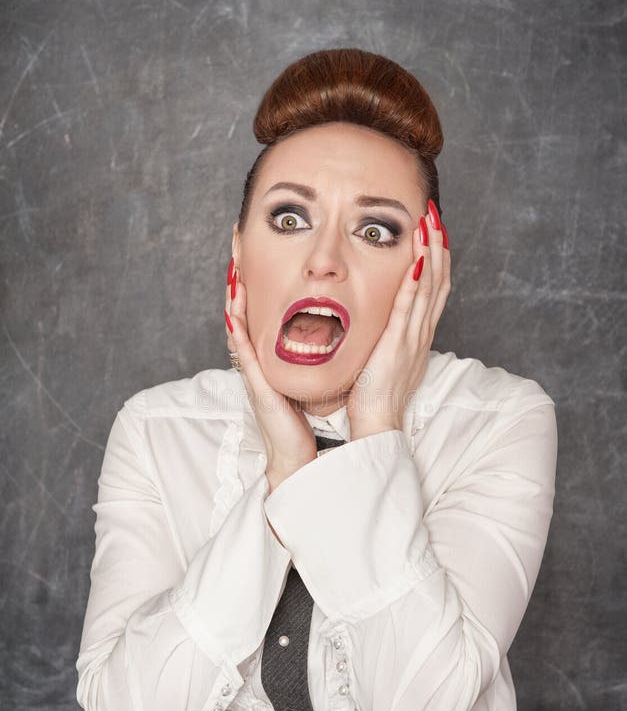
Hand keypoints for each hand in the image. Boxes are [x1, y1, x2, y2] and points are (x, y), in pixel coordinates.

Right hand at [224, 267, 317, 494]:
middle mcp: (258, 366)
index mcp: (269, 363)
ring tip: (233, 271)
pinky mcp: (258, 388)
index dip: (253, 289)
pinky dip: (238, 334)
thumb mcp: (304, 384)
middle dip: (238, 285)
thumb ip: (308, 362)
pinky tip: (234, 313)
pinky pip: (245, 356)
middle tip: (236, 252)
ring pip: (239, 330)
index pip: (258, 318)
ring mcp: (254, 376)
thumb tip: (322, 339)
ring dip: (233, 301)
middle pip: (242, 317)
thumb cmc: (301, 425)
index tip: (253, 260)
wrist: (296, 458)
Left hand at [346, 199, 450, 439]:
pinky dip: (415, 284)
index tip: (434, 230)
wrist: (377, 423)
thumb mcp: (385, 356)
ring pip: (429, 289)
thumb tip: (382, 319)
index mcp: (418, 334)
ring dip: (430, 254)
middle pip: (439, 280)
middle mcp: (421, 333)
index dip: (437, 257)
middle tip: (435, 215)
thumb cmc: (374, 394)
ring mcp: (412, 339)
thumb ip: (387, 334)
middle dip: (438, 245)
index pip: (435, 288)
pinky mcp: (398, 347)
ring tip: (429, 224)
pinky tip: (416, 261)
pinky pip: (408, 310)